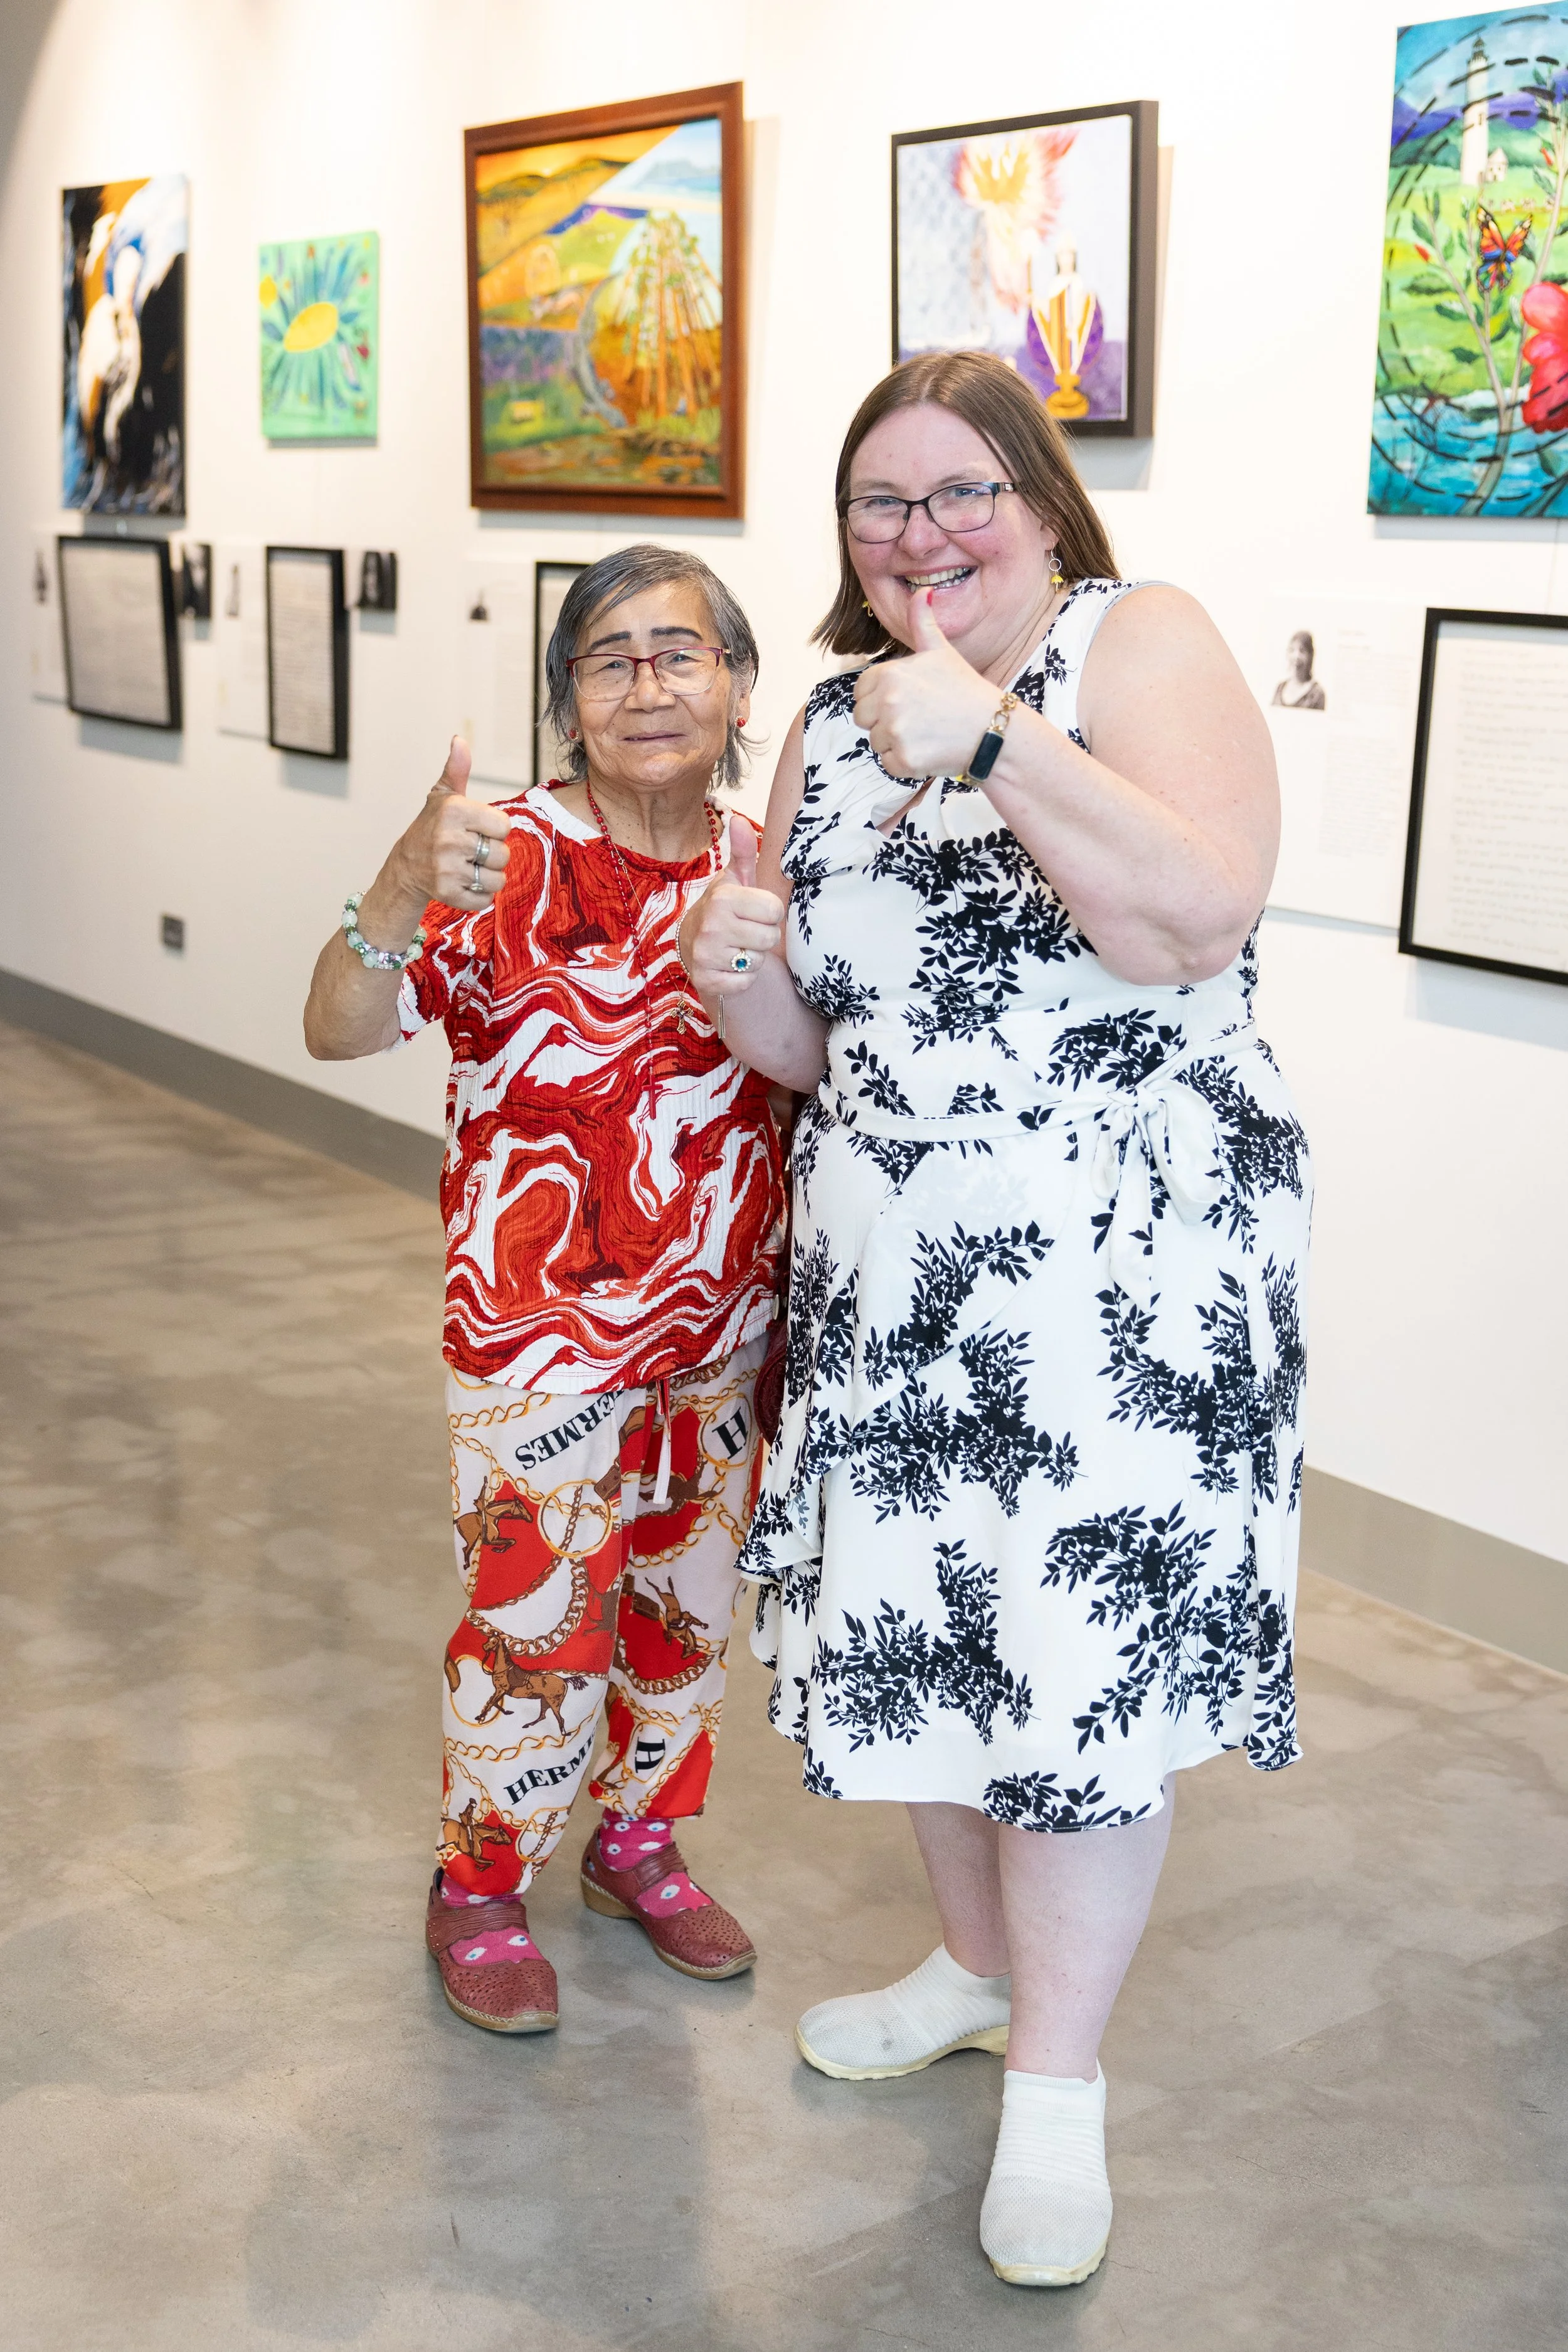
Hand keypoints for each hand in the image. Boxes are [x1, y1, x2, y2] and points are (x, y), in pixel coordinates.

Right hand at [392, 737, 512, 912]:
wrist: (406, 865)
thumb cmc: (432, 826)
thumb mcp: (443, 795)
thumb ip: (457, 769)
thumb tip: (459, 740)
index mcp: (454, 810)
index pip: (504, 825)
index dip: (494, 829)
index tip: (477, 829)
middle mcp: (448, 838)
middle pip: (502, 854)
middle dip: (492, 855)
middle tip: (472, 851)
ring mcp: (447, 868)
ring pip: (497, 879)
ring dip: (489, 877)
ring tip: (471, 867)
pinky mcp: (447, 893)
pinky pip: (485, 899)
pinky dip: (480, 895)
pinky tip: (465, 883)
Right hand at [679, 816, 783, 999]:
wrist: (692, 942)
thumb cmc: (724, 908)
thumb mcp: (735, 878)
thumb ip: (743, 851)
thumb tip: (739, 818)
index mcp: (723, 898)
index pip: (774, 911)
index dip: (770, 913)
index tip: (755, 912)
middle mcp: (712, 926)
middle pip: (769, 938)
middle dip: (763, 936)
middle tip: (747, 930)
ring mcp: (706, 955)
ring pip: (758, 962)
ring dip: (753, 957)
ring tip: (738, 946)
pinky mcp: (706, 980)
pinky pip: (745, 983)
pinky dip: (743, 977)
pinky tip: (731, 964)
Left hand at [852, 591, 997, 778]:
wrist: (993, 728)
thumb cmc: (966, 690)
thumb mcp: (942, 651)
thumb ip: (923, 622)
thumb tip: (922, 592)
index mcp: (890, 674)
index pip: (861, 692)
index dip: (880, 698)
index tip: (907, 700)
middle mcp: (888, 701)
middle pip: (864, 719)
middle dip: (885, 721)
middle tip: (919, 719)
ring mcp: (895, 732)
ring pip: (876, 743)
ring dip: (896, 743)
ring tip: (927, 733)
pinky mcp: (904, 759)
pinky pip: (889, 765)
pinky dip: (906, 763)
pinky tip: (929, 750)